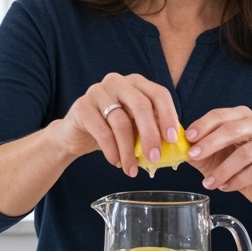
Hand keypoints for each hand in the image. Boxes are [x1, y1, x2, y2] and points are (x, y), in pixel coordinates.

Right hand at [50, 73, 180, 176]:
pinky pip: (102, 131)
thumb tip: (175, 145)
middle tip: (155, 158)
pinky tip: (116, 162)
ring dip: (128, 150)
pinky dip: (112, 151)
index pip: (158, 93)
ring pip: (121, 121)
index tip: (172, 139)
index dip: (169, 115)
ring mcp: (97, 91)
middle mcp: (117, 81)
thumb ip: (153, 129)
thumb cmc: (112, 130)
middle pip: (141, 105)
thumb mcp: (135, 127)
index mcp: (136, 83)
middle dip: (150, 134)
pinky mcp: (81, 106)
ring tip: (131, 169)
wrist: (76, 135)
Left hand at [185, 107, 251, 206]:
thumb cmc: (236, 167)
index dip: (203, 125)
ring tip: (208, 182)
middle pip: (234, 129)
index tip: (187, 138)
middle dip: (210, 143)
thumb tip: (178, 146)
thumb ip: (197, 149)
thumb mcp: (213, 157)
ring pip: (246, 153)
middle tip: (193, 156)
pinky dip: (238, 180)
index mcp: (243, 116)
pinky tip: (225, 187)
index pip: (221, 115)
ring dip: (223, 169)